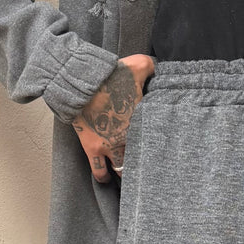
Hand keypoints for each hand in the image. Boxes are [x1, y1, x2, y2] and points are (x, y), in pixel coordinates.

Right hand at [72, 55, 154, 182]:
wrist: (82, 82)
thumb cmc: (110, 73)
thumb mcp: (139, 64)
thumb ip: (153, 67)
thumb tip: (161, 66)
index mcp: (143, 118)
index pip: (157, 136)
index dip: (158, 140)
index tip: (159, 143)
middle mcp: (129, 135)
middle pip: (142, 155)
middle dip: (144, 159)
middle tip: (146, 162)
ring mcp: (111, 144)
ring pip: (123, 167)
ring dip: (125, 170)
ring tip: (127, 174)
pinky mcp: (93, 147)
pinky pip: (99, 170)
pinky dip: (103, 176)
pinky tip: (106, 179)